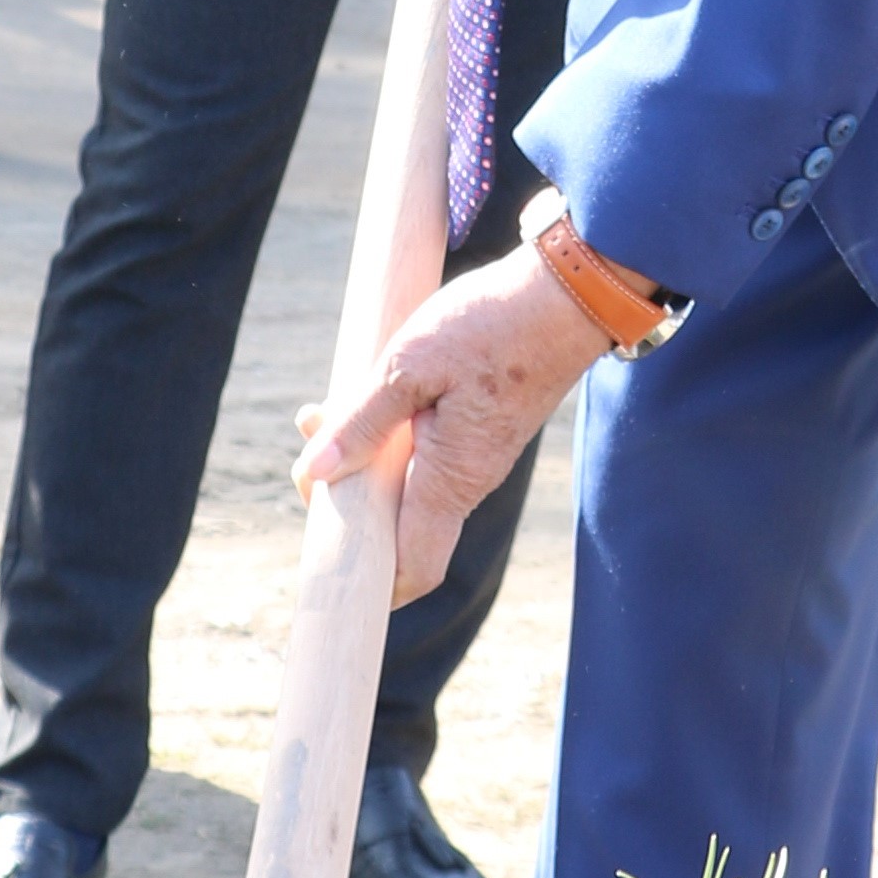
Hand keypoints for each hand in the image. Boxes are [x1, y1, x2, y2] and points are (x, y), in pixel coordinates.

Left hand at [297, 244, 605, 600]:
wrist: (568, 292)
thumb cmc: (492, 325)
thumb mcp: (410, 364)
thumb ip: (362, 421)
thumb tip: (316, 472)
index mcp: (451, 480)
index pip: (413, 570)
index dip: (371, 584)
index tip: (328, 556)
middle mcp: (467, 482)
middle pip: (398, 530)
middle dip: (343, 503)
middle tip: (308, 451)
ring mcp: (477, 458)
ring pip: (406, 487)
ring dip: (359, 462)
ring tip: (321, 414)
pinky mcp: (481, 432)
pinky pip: (424, 458)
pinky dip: (386, 440)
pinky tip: (362, 397)